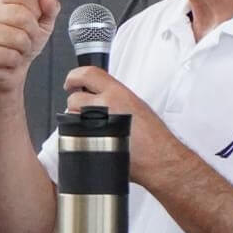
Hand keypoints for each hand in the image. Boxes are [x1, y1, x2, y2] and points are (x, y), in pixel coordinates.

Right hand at [0, 0, 59, 93]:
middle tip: (27, 40)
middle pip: (23, 16)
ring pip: (19, 38)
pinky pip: (11, 56)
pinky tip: (9, 60)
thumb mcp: (42, 24)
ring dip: (25, 48)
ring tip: (18, 49)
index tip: (33, 20)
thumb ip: (50, 9)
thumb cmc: (24, 42)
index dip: (36, 9)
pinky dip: (16, 61)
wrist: (9, 69)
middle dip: (33, 32)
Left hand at [64, 66, 182, 186]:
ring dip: (76, 122)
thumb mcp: (136, 105)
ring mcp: (97, 125)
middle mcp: (106, 106)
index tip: (72, 82)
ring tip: (94, 129)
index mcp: (118, 94)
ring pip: (72, 118)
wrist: (161, 159)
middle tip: (83, 111)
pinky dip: (79, 137)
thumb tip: (99, 95)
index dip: (74, 76)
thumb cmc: (154, 137)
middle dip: (75, 105)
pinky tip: (92, 141)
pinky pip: (75, 136)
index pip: (87, 74)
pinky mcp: (91, 143)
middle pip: (74, 99)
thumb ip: (115, 97)